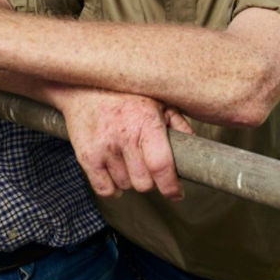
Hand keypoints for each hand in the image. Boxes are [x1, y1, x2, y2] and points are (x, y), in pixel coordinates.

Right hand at [56, 89, 192, 200]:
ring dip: (131, 179)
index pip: (161, 166)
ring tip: (130, 160)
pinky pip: (104, 189)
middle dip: (151, 180)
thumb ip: (178, 124)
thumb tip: (196, 149)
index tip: (177, 194)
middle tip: (149, 167)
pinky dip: (113, 187)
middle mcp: (123, 137)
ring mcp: (102, 148)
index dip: (171, 187)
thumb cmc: (125, 92)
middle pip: (144, 183)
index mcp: (145, 122)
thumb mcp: (157, 100)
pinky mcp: (86, 156)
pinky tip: (117, 174)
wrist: (83, 85)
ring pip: (125, 186)